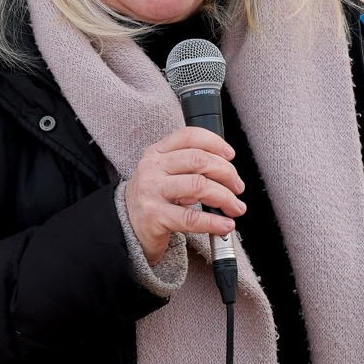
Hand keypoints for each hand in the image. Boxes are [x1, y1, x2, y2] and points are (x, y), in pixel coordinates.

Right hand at [123, 126, 245, 263]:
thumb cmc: (153, 199)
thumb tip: (227, 171)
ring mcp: (152, 191)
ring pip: (199, 186)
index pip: (189, 136)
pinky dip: (214, 222)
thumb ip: (189, 166)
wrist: (126, 227)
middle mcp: (152, 168)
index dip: (215, 143)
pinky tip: (225, 225)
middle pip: (199, 160)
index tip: (231, 156)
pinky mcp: (154, 216)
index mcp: (157, 152)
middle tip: (238, 187)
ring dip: (225, 197)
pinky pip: (191, 218)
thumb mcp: (165, 174)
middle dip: (227, 173)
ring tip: (235, 208)